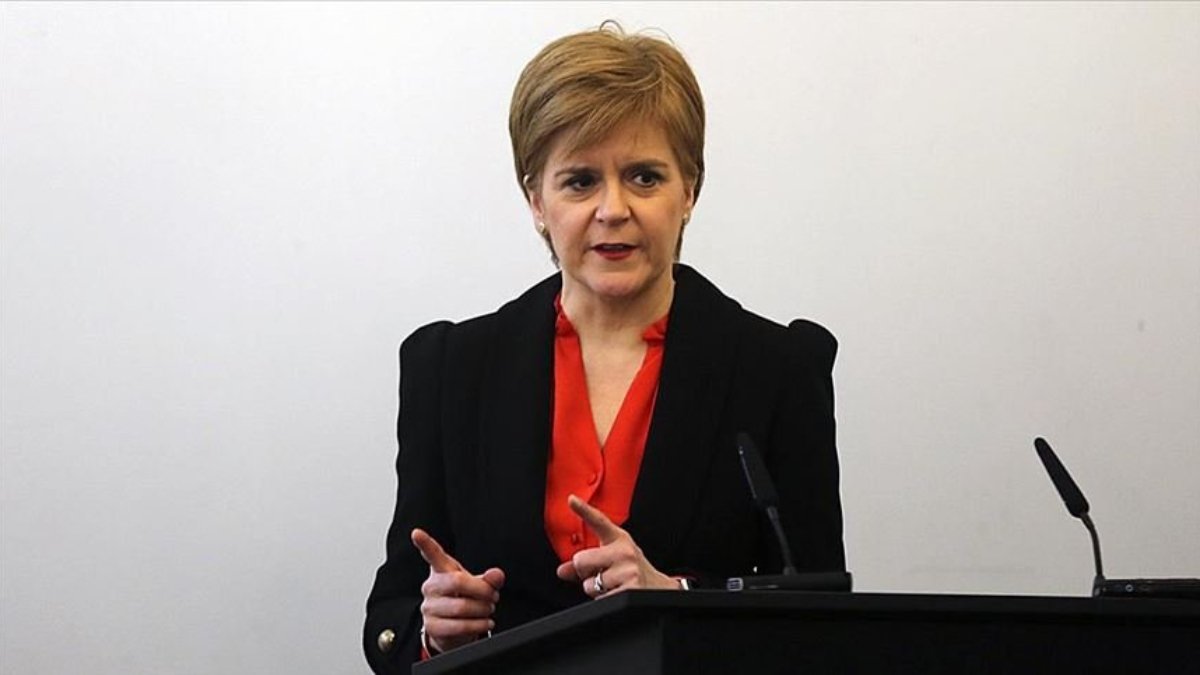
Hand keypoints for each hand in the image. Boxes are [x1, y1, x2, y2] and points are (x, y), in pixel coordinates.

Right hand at [411, 528, 504, 652]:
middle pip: (457, 581)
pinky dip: (477, 626)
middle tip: (493, 596)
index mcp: (441, 570)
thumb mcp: (479, 586)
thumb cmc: (464, 599)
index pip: (433, 554)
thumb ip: (490, 579)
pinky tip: (484, 622)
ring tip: (488, 610)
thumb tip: (497, 575)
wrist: (454, 629)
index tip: (417, 533)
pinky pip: (459, 626)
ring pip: (461, 607)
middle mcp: (431, 587)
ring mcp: (429, 607)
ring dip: (482, 610)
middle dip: (482, 590)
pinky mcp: (432, 627)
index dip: (425, 543)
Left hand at [555, 495, 678, 597]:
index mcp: (619, 539)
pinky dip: (604, 600)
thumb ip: (586, 563)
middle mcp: (624, 552)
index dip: (583, 509)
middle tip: (601, 573)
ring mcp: (628, 571)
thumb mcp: (613, 559)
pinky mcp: (630, 589)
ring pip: (588, 584)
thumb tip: (561, 571)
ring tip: (613, 585)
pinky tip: (617, 593)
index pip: (599, 521)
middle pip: (580, 560)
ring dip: (596, 590)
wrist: (659, 588)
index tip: (571, 499)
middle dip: (585, 572)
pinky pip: (599, 599)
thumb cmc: (633, 571)